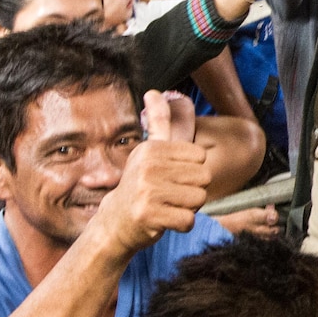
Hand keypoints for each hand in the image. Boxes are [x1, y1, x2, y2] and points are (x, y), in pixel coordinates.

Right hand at [92, 91, 209, 254]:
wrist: (114, 224)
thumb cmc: (139, 186)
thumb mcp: (147, 151)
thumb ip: (157, 122)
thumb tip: (154, 91)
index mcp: (152, 149)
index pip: (201, 156)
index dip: (192, 171)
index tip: (171, 177)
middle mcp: (148, 166)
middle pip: (204, 178)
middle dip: (192, 190)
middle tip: (169, 194)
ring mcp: (147, 191)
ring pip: (198, 199)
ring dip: (187, 208)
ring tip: (166, 206)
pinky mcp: (148, 215)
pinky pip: (188, 220)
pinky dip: (181, 224)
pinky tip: (164, 220)